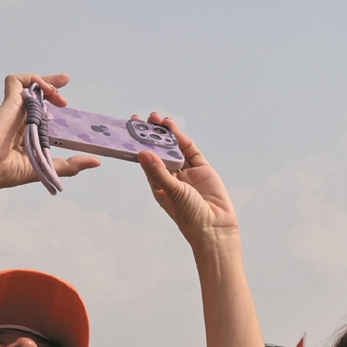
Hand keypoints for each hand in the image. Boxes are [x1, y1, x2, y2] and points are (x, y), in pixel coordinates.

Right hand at [0, 73, 100, 193]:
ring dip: (46, 83)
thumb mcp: (48, 168)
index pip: (42, 114)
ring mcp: (14, 110)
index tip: (65, 105)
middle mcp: (21, 120)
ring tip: (59, 93)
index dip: (52, 106)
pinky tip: (47, 89)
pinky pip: (16, 81)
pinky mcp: (8, 102)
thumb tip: (96, 161)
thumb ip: (71, 165)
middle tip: (65, 81)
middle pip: (37, 96)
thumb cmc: (8, 171)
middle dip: (52, 86)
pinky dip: (32, 79)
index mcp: (27, 134)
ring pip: (29, 86)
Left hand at [137, 115, 239, 243]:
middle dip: (152, 136)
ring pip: (175, 149)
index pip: (146, 161)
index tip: (130, 131)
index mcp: (159, 186)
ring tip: (158, 119)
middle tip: (143, 119)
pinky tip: (174, 129)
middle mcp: (173, 178)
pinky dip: (183, 140)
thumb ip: (158, 172)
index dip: (138, 146)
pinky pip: (191, 151)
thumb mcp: (171, 192)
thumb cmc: (190, 217)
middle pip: (160, 152)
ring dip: (167, 135)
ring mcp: (188, 173)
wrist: (216, 228)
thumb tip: (142, 153)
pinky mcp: (203, 170)